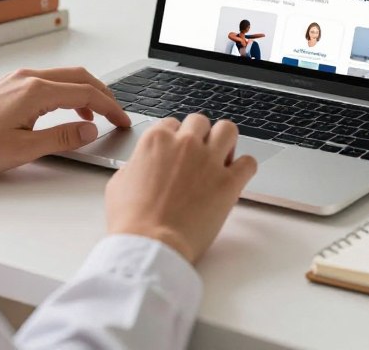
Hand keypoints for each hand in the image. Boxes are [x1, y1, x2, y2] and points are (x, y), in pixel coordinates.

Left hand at [0, 67, 130, 177]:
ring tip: (98, 114)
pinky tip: (67, 109)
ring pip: (64, 76)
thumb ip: (63, 138)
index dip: (110, 108)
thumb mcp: (24, 149)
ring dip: (85, 92)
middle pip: (80, 77)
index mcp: (36, 91)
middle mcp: (29, 77)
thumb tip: (91, 130)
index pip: (86, 93)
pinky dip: (67, 91)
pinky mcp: (9, 84)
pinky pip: (49, 80)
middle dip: (103, 94)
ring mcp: (18, 78)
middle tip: (117, 114)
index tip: (123, 121)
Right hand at [105, 115, 256, 263]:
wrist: (150, 245)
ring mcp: (209, 161)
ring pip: (228, 130)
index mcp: (156, 140)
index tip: (176, 152)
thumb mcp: (119, 183)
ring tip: (221, 159)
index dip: (174, 139)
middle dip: (199, 136)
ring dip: (225, 142)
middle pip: (200, 121)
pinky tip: (236, 178)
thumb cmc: (130, 221)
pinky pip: (248, 162)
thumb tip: (143, 165)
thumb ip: (136, 164)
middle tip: (198, 155)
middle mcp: (185, 144)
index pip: (172, 124)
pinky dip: (244, 168)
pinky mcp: (228, 183)